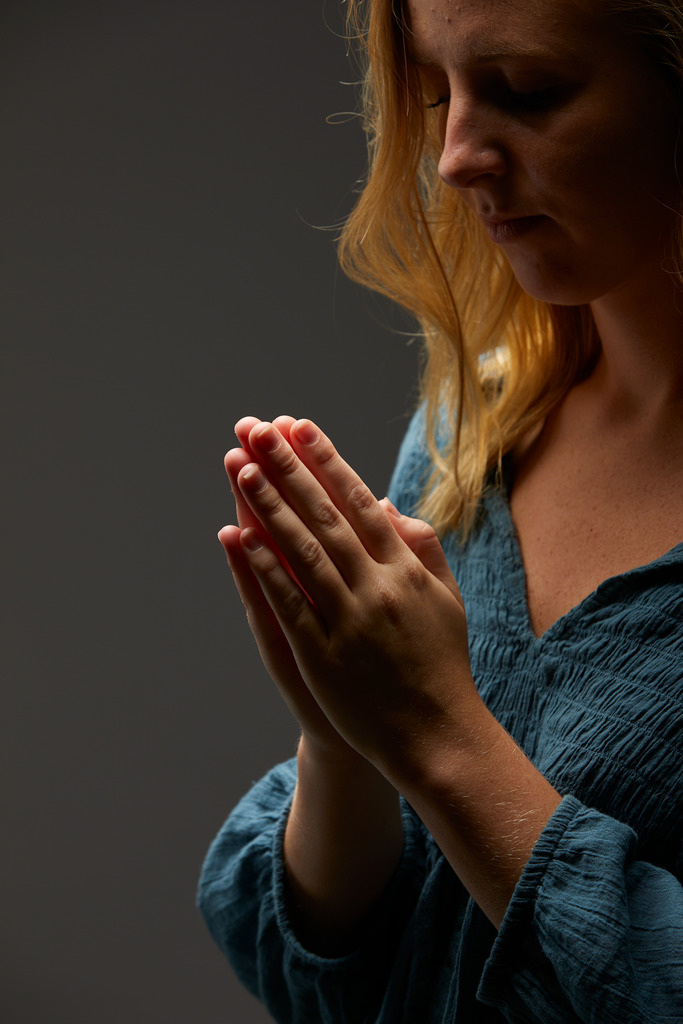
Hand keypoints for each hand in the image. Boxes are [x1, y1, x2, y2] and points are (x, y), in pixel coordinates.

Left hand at [231, 417, 480, 780]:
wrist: (436, 734)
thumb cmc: (441, 663)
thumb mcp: (445, 599)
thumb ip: (421, 548)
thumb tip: (385, 505)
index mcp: (406, 570)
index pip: (359, 501)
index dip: (326, 461)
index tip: (299, 426)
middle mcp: (377, 587)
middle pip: (324, 515)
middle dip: (288, 468)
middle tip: (257, 429)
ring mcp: (349, 621)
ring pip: (302, 551)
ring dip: (268, 506)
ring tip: (240, 467)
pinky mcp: (323, 655)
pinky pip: (289, 603)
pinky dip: (263, 568)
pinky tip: (239, 536)